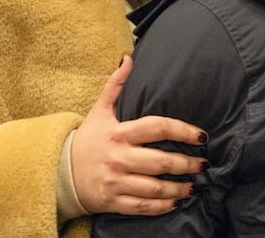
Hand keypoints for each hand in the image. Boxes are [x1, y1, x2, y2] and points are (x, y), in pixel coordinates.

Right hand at [70, 55, 208, 215]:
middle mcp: (119, 157)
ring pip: (155, 187)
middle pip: (161, 161)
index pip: (157, 128)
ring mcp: (116, 181)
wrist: (59, 172)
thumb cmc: (87, 139)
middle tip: (205, 163)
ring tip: (195, 186)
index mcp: (120, 133)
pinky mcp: (113, 201)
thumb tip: (128, 58)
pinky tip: (176, 202)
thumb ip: (115, 85)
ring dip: (179, 188)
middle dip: (187, 163)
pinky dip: (162, 206)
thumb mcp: (99, 110)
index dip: (182, 130)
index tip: (201, 136)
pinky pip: (142, 206)